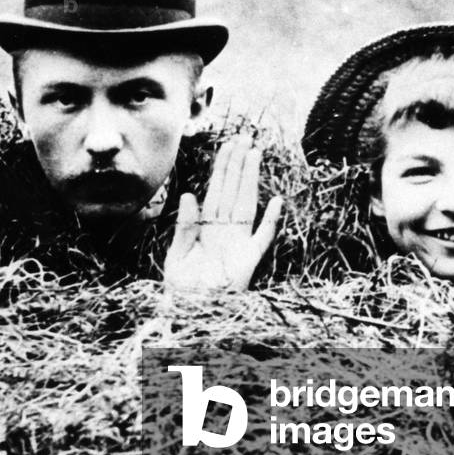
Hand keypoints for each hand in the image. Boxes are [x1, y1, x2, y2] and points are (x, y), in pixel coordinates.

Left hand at [164, 135, 282, 292]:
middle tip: (246, 137)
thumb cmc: (182, 289)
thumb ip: (186, 227)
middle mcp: (224, 231)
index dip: (223, 167)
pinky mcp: (249, 262)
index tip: (229, 145)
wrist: (189, 316)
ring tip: (256, 154)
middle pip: (233, 190)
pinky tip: (276, 202)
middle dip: (239, 164)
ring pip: (246, 204)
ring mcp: (238, 244)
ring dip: (251, 180)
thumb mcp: (177, 257)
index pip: (217, 190)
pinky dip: (270, 222)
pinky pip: (262, 238)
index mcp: (206, 227)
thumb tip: (190, 194)